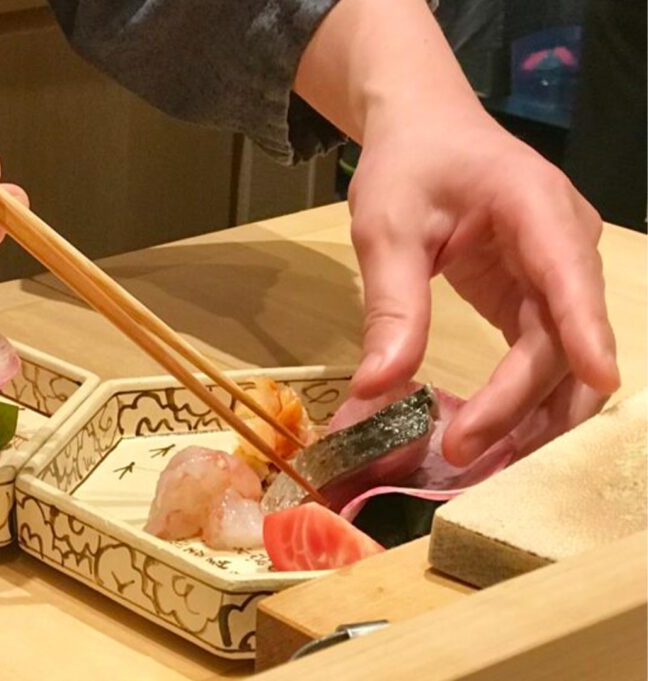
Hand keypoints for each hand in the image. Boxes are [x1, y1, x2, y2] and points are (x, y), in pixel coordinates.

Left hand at [347, 106, 619, 464]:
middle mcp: (567, 242)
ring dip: (530, 415)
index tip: (597, 381)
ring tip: (476, 460)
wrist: (425, 131)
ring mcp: (561, 273)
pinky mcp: (540, 297)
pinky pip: (543, 357)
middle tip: (465, 453)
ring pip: (564, 360)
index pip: (569, 276)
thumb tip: (377, 387)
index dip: (586, 332)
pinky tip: (485, 434)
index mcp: (535, 207)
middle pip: (566, 337)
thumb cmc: (408, 165)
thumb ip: (391, 304)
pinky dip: (519, 400)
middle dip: (525, 403)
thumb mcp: (386, 226)